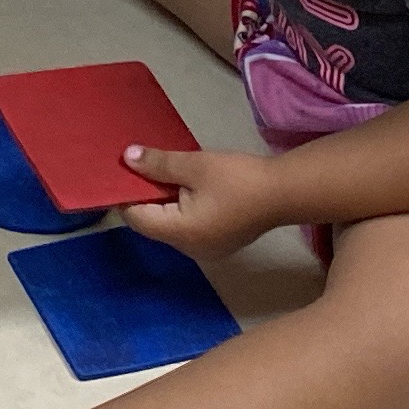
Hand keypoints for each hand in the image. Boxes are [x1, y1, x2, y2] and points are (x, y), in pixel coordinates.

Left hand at [110, 143, 280, 263]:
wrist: (285, 193)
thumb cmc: (239, 178)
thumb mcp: (195, 164)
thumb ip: (158, 164)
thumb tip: (127, 158)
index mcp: (180, 233)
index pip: (136, 218)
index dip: (125, 194)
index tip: (123, 171)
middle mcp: (189, 249)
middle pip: (152, 224)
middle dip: (145, 197)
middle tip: (143, 167)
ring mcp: (205, 250)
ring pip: (170, 226)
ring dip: (164, 202)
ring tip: (165, 173)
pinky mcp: (218, 244)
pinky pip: (187, 228)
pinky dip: (181, 210)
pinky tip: (188, 189)